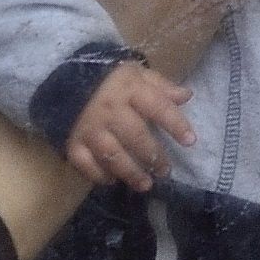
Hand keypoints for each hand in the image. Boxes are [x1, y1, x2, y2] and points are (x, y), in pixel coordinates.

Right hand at [63, 61, 192, 194]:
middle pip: (134, 136)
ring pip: (111, 154)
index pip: (157, 107)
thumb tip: (186, 96)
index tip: (190, 141)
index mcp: (129, 89)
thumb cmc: (114, 81)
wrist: (69, 84)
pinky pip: (85, 164)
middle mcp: (108, 110)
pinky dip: (99, 175)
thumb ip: (162, 87)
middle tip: (165, 171)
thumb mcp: (140, 75)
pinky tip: (113, 181)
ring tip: (145, 184)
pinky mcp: (73, 142)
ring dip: (130, 172)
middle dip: (153, 156)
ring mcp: (88, 128)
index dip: (175, 124)